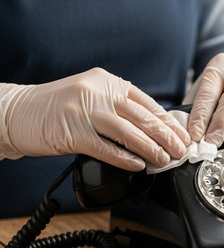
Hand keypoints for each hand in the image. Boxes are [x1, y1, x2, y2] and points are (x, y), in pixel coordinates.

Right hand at [2, 68, 190, 170]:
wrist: (17, 111)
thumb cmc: (57, 107)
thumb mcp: (92, 96)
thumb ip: (118, 107)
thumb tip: (150, 128)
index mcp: (107, 82)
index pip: (147, 103)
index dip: (168, 121)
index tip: (182, 135)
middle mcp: (98, 92)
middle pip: (142, 117)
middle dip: (166, 136)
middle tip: (181, 151)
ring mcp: (84, 110)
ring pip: (128, 132)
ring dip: (150, 149)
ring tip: (164, 160)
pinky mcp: (72, 131)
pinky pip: (105, 147)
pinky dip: (124, 158)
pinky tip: (138, 165)